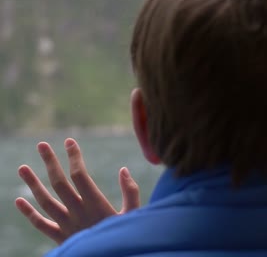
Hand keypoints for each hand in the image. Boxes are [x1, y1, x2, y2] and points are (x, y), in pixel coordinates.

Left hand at [15, 138, 140, 243]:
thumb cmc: (125, 237)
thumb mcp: (135, 215)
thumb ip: (131, 192)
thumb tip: (123, 170)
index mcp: (96, 205)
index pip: (80, 175)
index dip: (73, 157)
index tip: (69, 142)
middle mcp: (78, 213)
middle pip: (59, 183)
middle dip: (50, 162)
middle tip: (41, 145)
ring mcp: (67, 226)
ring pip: (45, 202)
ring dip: (33, 184)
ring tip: (22, 167)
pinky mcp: (61, 238)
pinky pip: (41, 225)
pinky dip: (28, 213)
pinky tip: (18, 201)